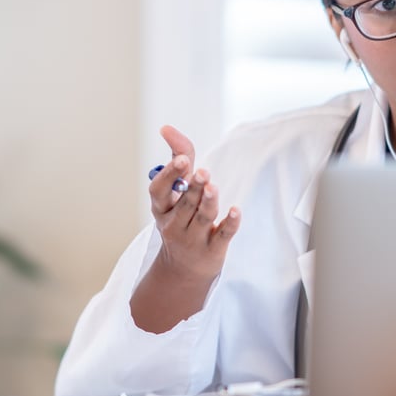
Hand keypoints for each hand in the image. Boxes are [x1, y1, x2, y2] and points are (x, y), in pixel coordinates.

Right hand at [131, 126, 241, 332]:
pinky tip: (236, 210)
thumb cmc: (181, 217)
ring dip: (208, 201)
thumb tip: (166, 127)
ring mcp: (193, 239)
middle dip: (194, 187)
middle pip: (185, 204)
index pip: (159, 191)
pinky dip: (230, 223)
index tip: (182, 161)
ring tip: (213, 186)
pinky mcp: (212, 250)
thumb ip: (177, 157)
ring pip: (202, 218)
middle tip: (203, 172)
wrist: (184, 268)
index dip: (170, 176)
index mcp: (161, 208)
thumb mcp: (175, 191)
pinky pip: (222, 235)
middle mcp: (173, 224)